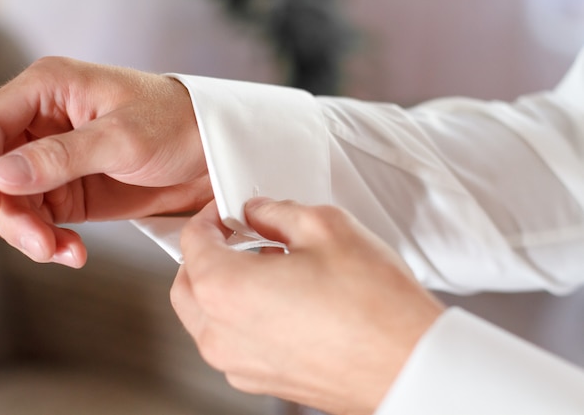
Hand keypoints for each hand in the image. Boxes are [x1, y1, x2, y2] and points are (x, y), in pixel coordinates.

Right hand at [0, 57, 210, 266]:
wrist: (212, 151)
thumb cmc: (178, 124)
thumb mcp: (123, 138)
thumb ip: (62, 156)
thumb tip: (2, 175)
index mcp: (49, 88)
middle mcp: (45, 121)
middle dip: (11, 213)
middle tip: (40, 244)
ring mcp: (57, 158)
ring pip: (16, 200)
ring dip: (31, 232)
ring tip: (62, 252)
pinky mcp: (72, 188)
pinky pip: (43, 217)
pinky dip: (51, 239)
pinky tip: (72, 252)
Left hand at [171, 198, 444, 414]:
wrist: (408, 361)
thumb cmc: (373, 303)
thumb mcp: (324, 226)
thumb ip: (276, 212)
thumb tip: (259, 213)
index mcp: (224, 289)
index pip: (192, 242)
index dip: (208, 218)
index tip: (226, 212)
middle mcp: (221, 334)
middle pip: (187, 283)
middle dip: (205, 254)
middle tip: (237, 237)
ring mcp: (239, 364)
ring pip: (205, 317)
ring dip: (221, 288)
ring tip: (264, 268)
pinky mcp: (262, 381)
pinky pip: (232, 342)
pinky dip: (240, 318)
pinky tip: (279, 302)